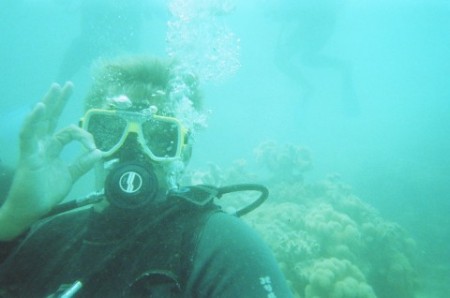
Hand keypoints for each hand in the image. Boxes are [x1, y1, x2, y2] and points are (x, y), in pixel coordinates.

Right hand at [0, 82, 101, 239]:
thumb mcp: (70, 175)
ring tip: (55, 87)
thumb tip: (99, 152)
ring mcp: (34, 148)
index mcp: (52, 147)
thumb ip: (83, 164)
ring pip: (40, 121)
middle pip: (52, 118)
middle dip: (59, 101)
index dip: (83, 135)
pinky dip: (34, 120)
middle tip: (67, 84)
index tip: (93, 146)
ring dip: (48, 103)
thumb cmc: (45, 192)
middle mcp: (42, 144)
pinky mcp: (28, 156)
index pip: (69, 132)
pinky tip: (40, 107)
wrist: (31, 209)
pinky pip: (29, 135)